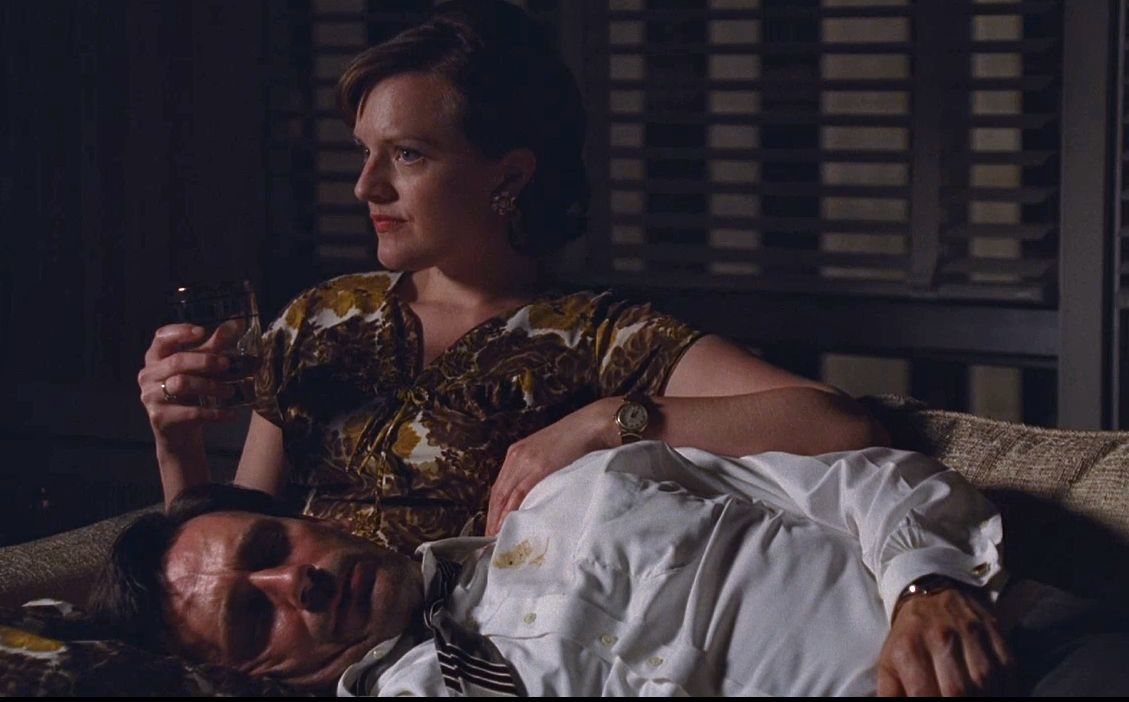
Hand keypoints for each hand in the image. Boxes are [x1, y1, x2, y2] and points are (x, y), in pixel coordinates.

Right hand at [137, 324, 238, 440]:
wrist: (179, 433)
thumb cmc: (189, 394)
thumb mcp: (200, 368)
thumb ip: (215, 346)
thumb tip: (236, 323)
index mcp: (156, 358)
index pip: (161, 338)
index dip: (179, 332)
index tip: (202, 331)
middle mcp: (148, 375)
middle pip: (176, 361)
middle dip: (205, 361)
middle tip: (226, 364)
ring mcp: (150, 397)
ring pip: (181, 385)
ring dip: (211, 386)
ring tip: (230, 391)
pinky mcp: (160, 417)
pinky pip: (190, 412)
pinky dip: (214, 412)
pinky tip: (230, 413)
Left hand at [485, 398, 617, 534]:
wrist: (591, 426)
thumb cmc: (574, 441)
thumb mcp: (547, 455)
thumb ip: (536, 471)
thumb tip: (532, 496)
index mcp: (516, 453)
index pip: (499, 487)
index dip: (493, 509)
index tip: (491, 527)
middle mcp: (516, 456)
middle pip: (497, 493)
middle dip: (492, 517)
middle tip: (489, 539)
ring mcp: (526, 461)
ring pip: (505, 494)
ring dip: (499, 517)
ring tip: (496, 537)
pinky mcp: (539, 467)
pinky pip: (520, 492)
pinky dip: (512, 509)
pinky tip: (508, 522)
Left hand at [877, 588, 1014, 695]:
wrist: (932, 592)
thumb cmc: (909, 637)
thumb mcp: (889, 663)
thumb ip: (891, 694)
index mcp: (910, 649)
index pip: (924, 696)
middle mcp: (941, 639)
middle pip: (958, 692)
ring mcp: (971, 635)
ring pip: (986, 683)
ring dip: (984, 697)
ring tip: (977, 699)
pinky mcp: (995, 633)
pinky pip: (1008, 671)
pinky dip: (1005, 689)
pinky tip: (995, 693)